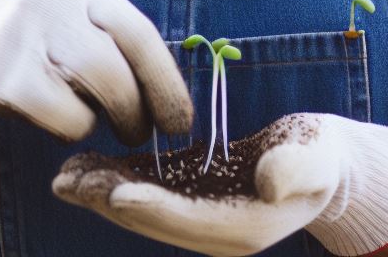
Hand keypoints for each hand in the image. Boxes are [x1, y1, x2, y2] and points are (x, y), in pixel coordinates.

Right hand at [0, 0, 193, 162]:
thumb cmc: (34, 39)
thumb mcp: (72, 20)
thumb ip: (113, 42)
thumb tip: (171, 97)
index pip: (137, 33)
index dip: (166, 83)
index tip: (179, 122)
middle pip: (115, 67)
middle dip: (136, 111)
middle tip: (138, 132)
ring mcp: (17, 31)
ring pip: (90, 89)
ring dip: (102, 120)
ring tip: (91, 121)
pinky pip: (56, 114)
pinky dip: (66, 127)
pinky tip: (51, 117)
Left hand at [53, 112, 387, 256]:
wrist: (323, 163)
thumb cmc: (321, 156)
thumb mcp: (316, 158)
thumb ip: (295, 168)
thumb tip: (269, 180)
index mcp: (242, 228)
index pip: (186, 220)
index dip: (149, 208)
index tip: (112, 194)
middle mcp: (215, 230)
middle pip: (153, 220)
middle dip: (108, 202)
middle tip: (66, 182)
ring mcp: (201, 215)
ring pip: (143, 208)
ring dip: (103, 193)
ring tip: (64, 175)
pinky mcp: (193, 194)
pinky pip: (149, 191)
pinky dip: (118, 179)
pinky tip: (89, 166)